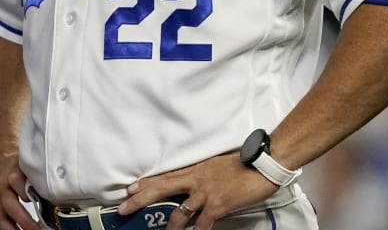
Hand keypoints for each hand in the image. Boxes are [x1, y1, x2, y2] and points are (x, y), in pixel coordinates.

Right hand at [0, 150, 37, 229]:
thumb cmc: (13, 158)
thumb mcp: (26, 161)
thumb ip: (36, 176)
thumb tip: (55, 192)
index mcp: (12, 172)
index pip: (20, 185)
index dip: (29, 195)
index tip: (42, 205)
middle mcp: (1, 184)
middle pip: (10, 204)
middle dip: (24, 221)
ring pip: (0, 215)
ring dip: (13, 229)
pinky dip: (4, 227)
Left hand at [119, 153, 278, 229]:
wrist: (262, 164)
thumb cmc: (243, 163)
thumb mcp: (215, 163)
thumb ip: (202, 173)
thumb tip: (194, 181)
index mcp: (194, 168)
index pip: (164, 176)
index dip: (145, 183)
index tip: (131, 189)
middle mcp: (196, 180)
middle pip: (161, 189)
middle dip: (141, 200)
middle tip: (125, 208)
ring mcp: (205, 193)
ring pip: (179, 212)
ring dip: (170, 225)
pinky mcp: (218, 205)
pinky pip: (202, 223)